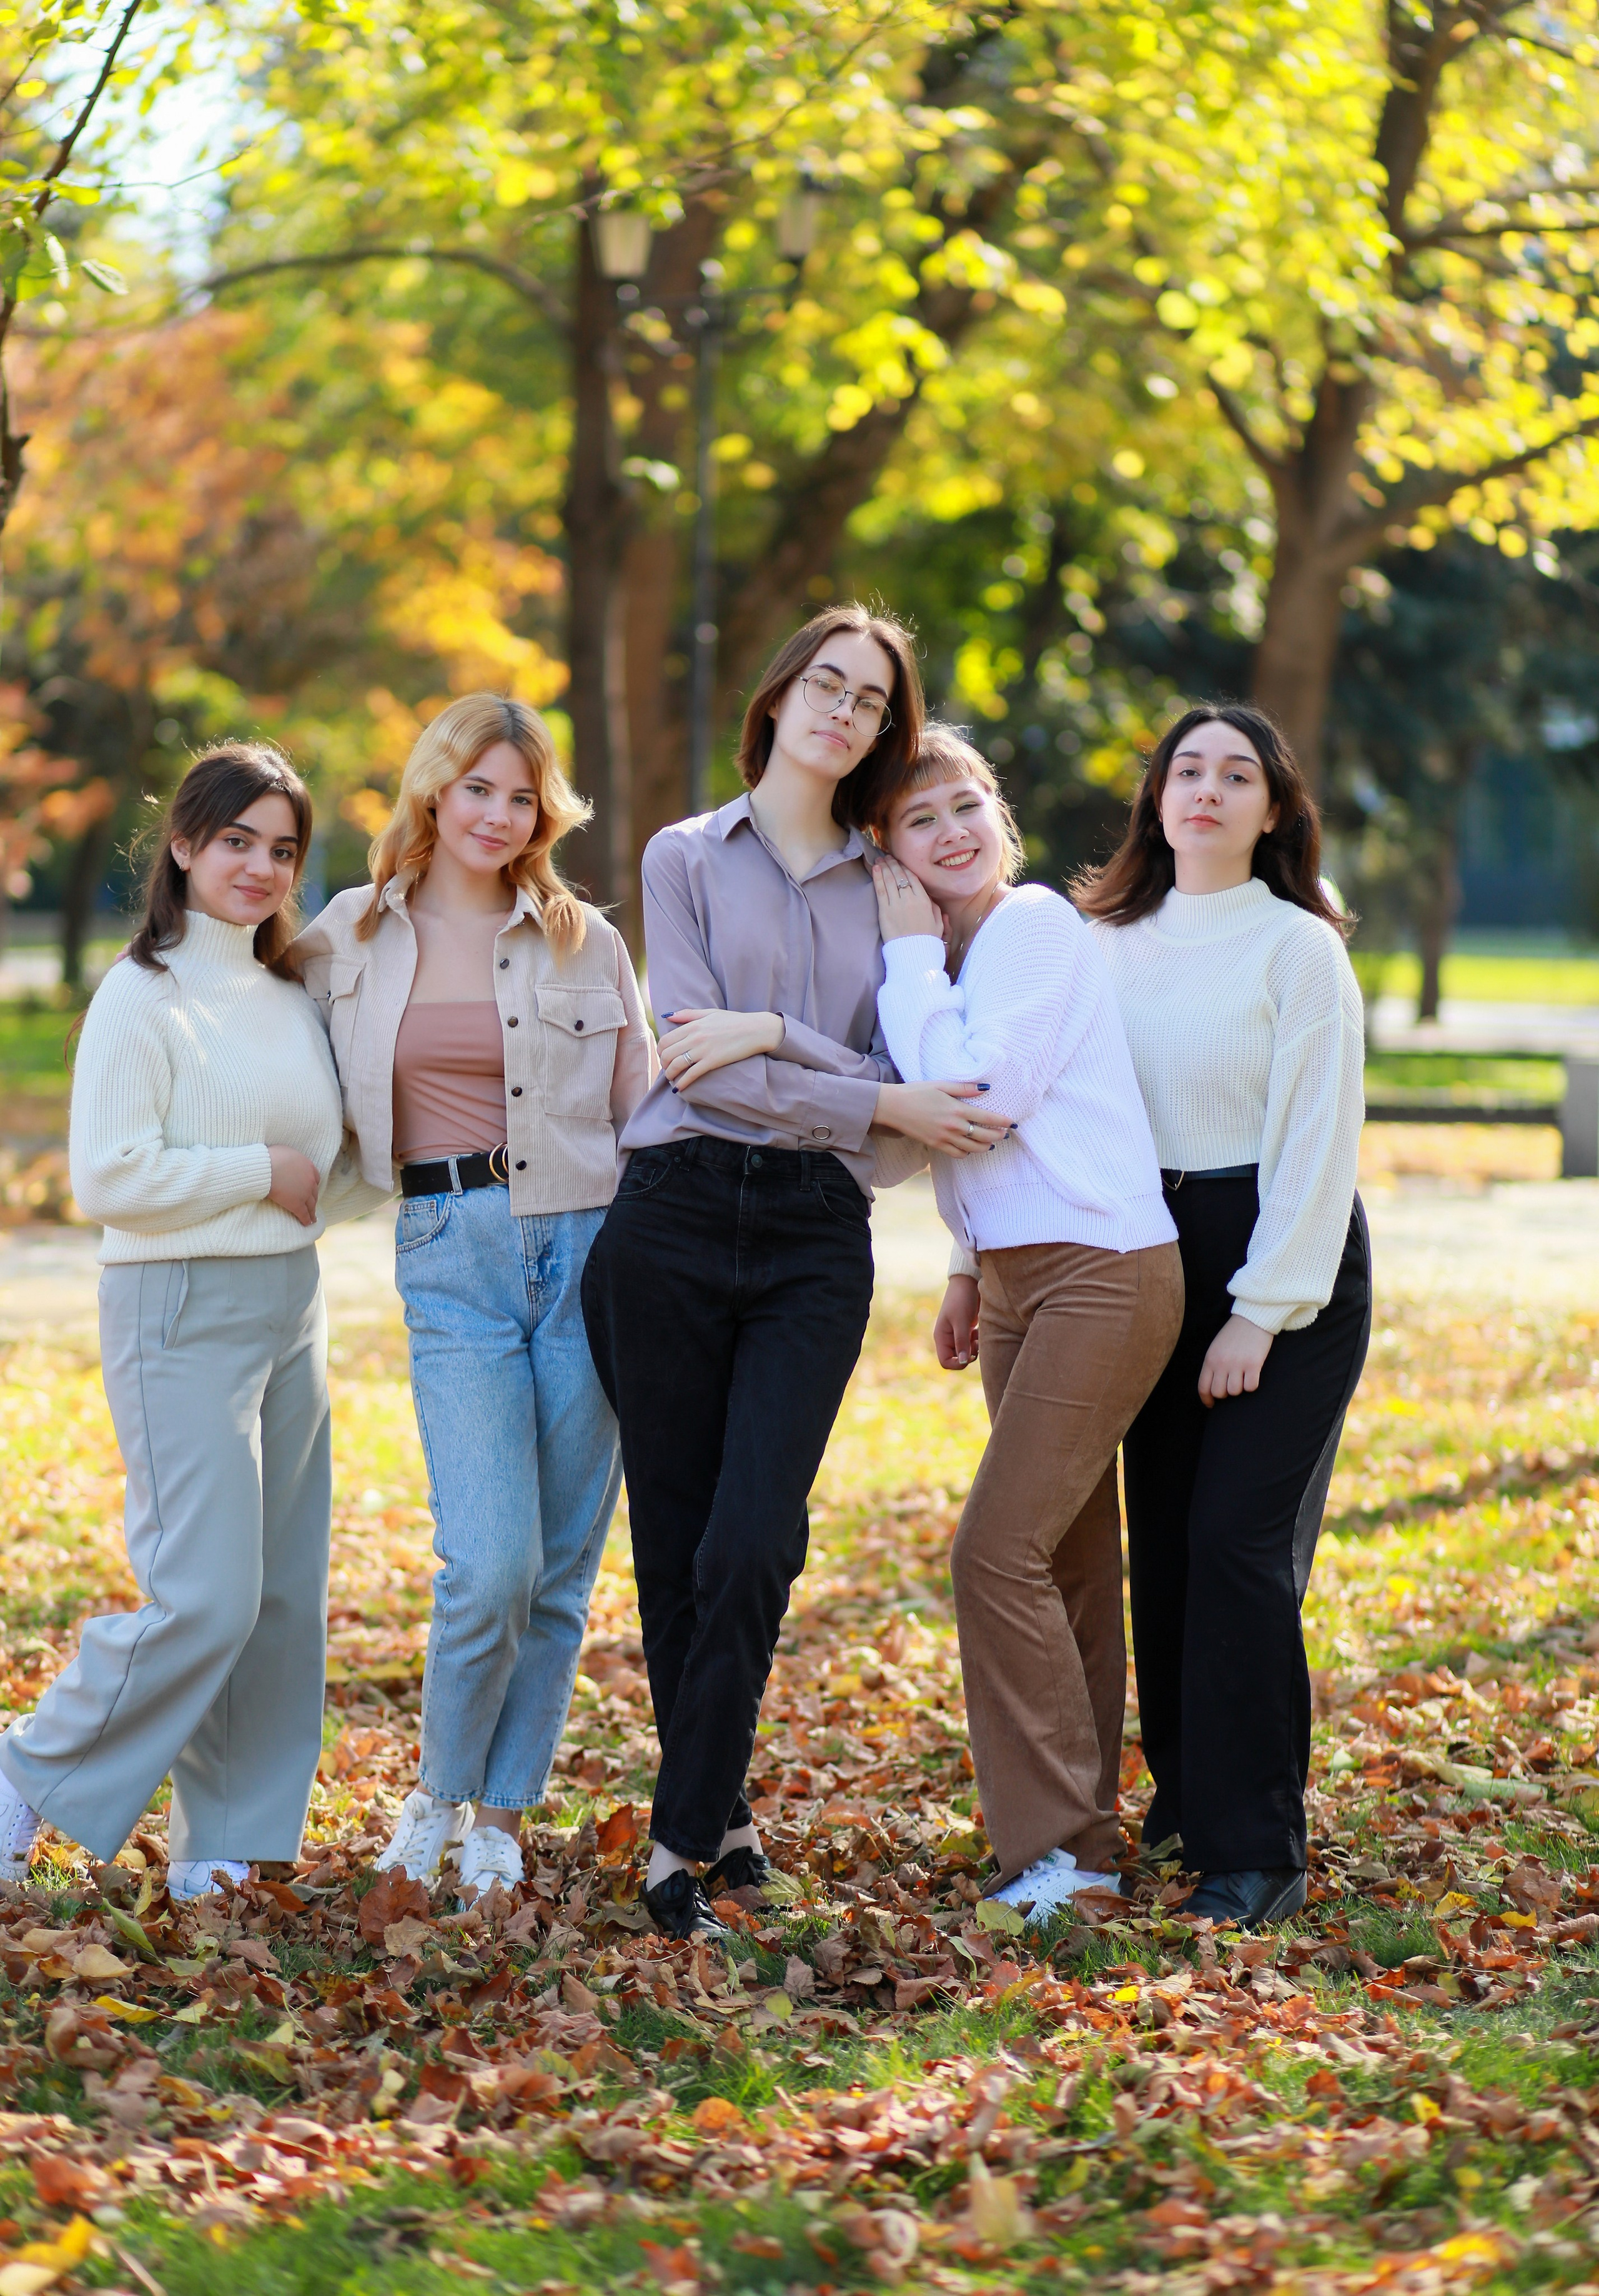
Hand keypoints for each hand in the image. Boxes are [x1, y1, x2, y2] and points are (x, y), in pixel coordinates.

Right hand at [267, 1145, 320, 1225]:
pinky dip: (306, 1219)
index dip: (313, 1185)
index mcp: (308, 1166)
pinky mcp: (296, 1204)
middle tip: (312, 1205)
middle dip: (313, 1199)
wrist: (266, 1168)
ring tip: (312, 1218)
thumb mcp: (285, 1152)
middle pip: (314, 1192)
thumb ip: (290, 1158)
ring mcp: (304, 1193)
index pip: (315, 1178)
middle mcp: (310, 1180)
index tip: (312, 1189)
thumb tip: (285, 1159)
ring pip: (311, 1205)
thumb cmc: (271, 1157)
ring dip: (312, 1212)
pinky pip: (303, 1213)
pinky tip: (306, 1224)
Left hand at [659, 1007, 782, 1087]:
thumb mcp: (709, 1013)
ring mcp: (703, 1050)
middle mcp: (695, 1037)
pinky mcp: (713, 1061)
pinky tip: (678, 1088)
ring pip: (676, 1065)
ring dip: (670, 1075)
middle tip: (668, 1069)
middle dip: (664, 1064)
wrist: (756, 1030)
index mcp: (693, 1025)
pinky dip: (682, 1083)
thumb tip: (667, 1016)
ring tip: (672, 1079)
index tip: (664, 1057)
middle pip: (667, 1054)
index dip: (661, 1051)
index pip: (666, 1040)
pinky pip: (691, 1074)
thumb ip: (687, 1015)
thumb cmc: (734, 1021)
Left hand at [870, 856, 944, 942]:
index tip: (900, 862)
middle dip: (893, 864)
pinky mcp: (884, 912)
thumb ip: (936, 910)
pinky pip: (880, 891)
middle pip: (900, 876)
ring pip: (889, 880)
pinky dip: (877, 878)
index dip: (905, 868)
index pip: (913, 878)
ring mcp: (896, 905)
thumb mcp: (938, 924)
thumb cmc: (927, 941)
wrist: (913, 955)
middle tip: (887, 857)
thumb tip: (932, 901)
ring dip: (884, 868)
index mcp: (924, 900)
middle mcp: (910, 899)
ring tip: (880, 860)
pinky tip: (875, 869)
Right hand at [873, 1080, 1012, 1155]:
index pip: (987, 1118)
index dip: (1002, 1122)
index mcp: (957, 1109)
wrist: (893, 1107)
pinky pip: (957, 1154)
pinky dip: (967, 1153)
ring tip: (991, 1143)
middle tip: (1005, 1134)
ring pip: (972, 1149)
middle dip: (998, 1136)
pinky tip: (970, 1148)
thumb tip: (986, 1088)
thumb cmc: (916, 1092)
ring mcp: (944, 1138)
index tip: (1012, 1123)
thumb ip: (965, 1088)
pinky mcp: (935, 1145)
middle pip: (983, 1136)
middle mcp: (953, 1126)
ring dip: (985, 1146)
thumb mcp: (941, 1085)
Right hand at [934, 1275, 980, 1369]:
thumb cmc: (962, 1299)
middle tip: (976, 1342)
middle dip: (969, 1355)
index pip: (946, 1362)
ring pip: (966, 1352)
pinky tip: (979, 1330)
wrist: (969, 1281)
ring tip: (978, 1335)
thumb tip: (963, 1362)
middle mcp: (948, 1338)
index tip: (970, 1355)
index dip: (958, 1363)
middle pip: (957, 1358)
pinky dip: (977, 1341)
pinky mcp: (967, 1329)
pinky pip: (972, 1343)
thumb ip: (962, 1342)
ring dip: (974, 1348)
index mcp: (941, 1337)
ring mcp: (957, 1333)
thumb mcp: (961, 1321)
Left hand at [1197, 1313, 1273, 1406]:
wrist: (1253, 1318)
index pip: (1203, 1387)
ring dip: (1240, 1388)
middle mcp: (1221, 1363)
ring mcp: (1237, 1364)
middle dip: (1225, 1394)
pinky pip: (1251, 1387)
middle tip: (1232, 1385)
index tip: (1211, 1404)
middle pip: (1219, 1392)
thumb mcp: (1216, 1347)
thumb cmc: (1234, 1334)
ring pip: (1235, 1391)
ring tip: (1243, 1377)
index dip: (1207, 1399)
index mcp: (1210, 1359)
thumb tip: (1213, 1386)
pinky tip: (1253, 1375)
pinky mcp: (1253, 1364)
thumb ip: (1213, 1365)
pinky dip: (1252, 1385)